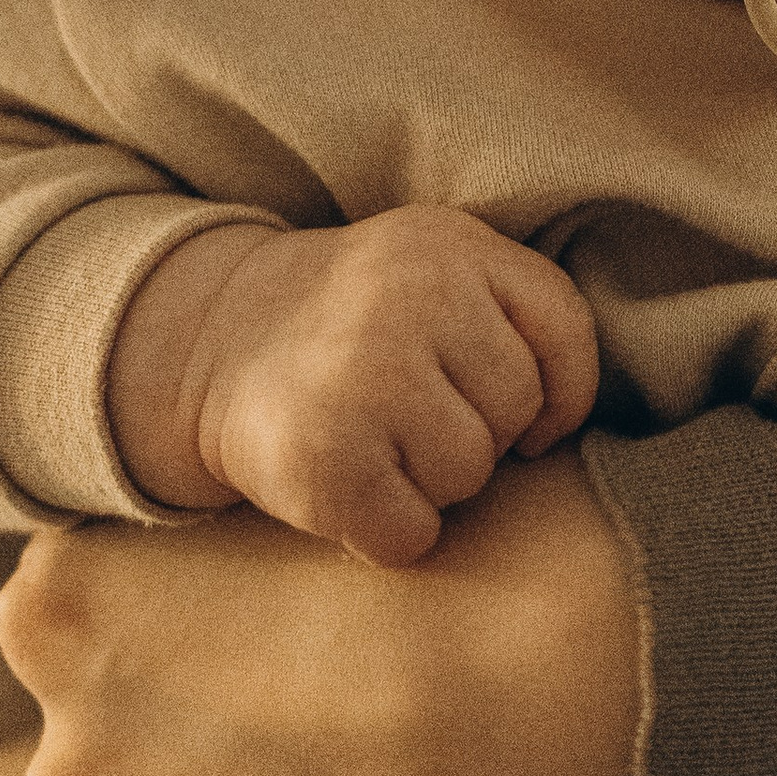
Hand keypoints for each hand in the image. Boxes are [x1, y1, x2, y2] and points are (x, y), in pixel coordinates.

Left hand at [0, 451, 639, 775]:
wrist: (612, 662)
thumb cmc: (481, 540)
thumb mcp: (311, 476)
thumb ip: (215, 527)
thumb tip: (222, 572)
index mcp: (65, 604)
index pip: (71, 613)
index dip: (178, 602)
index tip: (280, 587)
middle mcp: (80, 758)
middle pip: (113, 753)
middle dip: (206, 729)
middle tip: (358, 673)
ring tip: (407, 775)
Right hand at [107, 211, 600, 565]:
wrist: (213, 343)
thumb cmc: (356, 326)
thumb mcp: (434, 273)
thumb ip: (512, 315)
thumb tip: (557, 429)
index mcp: (448, 243)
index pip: (564, 328)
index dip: (560, 393)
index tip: (526, 420)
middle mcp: (408, 295)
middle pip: (516, 409)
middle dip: (477, 432)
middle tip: (409, 415)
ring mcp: (363, 374)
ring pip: (468, 475)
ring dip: (429, 483)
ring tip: (374, 442)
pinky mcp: (323, 456)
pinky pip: (411, 532)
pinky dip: (385, 529)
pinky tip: (347, 485)